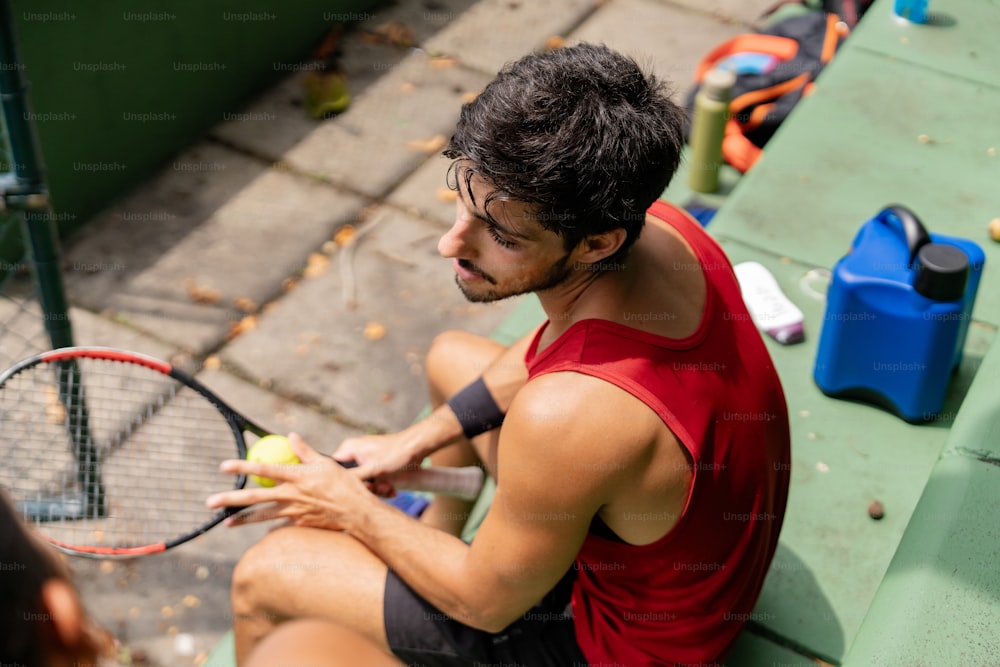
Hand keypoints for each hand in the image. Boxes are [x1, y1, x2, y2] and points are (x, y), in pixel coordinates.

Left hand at [206, 433, 371, 529]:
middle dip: (230, 499)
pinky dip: (271, 526)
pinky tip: (263, 528)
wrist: (358, 513)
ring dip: (243, 518)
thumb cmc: (345, 485)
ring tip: (226, 522)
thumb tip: (291, 436)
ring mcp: (293, 512)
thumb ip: (306, 451)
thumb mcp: (326, 463)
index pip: (263, 468)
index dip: (242, 465)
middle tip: (210, 502)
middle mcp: (291, 494)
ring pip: (262, 515)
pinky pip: (280, 526)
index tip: (223, 466)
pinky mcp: (299, 524)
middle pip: (254, 496)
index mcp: (296, 476)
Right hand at [333, 431, 424, 491]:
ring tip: (388, 487)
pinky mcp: (376, 465)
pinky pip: (373, 480)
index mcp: (348, 448)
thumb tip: (335, 486)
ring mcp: (365, 459)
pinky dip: (382, 485)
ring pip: (363, 482)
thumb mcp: (371, 469)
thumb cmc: (395, 453)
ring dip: (376, 488)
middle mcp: (354, 453)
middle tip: (379, 488)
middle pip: (351, 478)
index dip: (344, 483)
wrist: (417, 447)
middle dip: (366, 487)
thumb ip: (352, 477)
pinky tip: (392, 488)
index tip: (358, 488)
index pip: (333, 470)